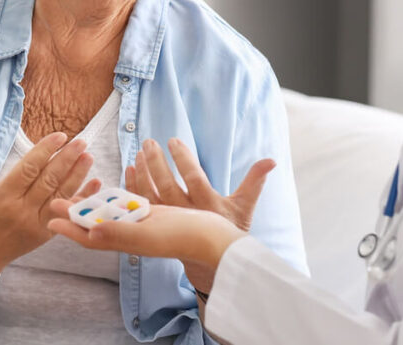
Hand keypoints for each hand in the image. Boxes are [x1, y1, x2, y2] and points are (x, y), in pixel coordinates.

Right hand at [0, 133, 99, 281]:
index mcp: (3, 196)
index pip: (29, 169)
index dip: (46, 151)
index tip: (60, 136)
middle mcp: (21, 211)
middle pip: (49, 181)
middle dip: (67, 160)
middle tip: (81, 141)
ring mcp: (36, 224)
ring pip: (60, 196)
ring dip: (77, 176)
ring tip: (88, 156)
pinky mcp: (45, 234)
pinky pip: (67, 213)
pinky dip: (82, 199)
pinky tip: (95, 184)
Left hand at [47, 201, 245, 269]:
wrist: (213, 237)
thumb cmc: (182, 236)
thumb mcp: (147, 233)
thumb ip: (118, 233)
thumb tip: (88, 234)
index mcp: (125, 241)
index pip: (89, 237)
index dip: (69, 228)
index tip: (50, 218)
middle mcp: (130, 235)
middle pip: (96, 224)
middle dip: (77, 212)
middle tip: (57, 197)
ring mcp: (141, 225)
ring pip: (111, 213)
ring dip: (95, 202)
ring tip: (80, 189)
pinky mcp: (153, 216)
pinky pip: (129, 204)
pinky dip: (118, 194)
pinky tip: (115, 182)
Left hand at [129, 138, 274, 230]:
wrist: (211, 261)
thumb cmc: (229, 229)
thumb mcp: (244, 207)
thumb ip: (255, 182)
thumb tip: (271, 160)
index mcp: (209, 208)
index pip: (194, 179)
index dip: (183, 160)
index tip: (173, 141)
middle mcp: (188, 216)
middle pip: (168, 187)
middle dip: (157, 164)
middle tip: (149, 142)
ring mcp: (171, 222)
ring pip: (152, 196)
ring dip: (143, 173)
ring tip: (139, 152)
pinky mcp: (158, 226)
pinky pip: (142, 205)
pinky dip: (134, 187)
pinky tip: (130, 169)